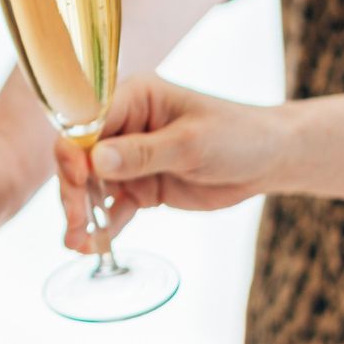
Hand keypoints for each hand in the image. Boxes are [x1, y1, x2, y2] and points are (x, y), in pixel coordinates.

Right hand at [54, 75, 284, 251]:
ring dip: (81, 213)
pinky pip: (112, 206)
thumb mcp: (191, 143)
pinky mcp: (139, 186)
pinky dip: (102, 226)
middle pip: (80, 157)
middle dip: (73, 190)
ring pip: (90, 186)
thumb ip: (142, 153)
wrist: (270, 160)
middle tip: (76, 222)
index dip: (74, 150)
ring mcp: (129, 158)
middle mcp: (123, 125)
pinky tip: (92, 246)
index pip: (87, 121)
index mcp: (133, 97)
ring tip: (76, 243)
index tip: (76, 180)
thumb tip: (93, 160)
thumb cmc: (238, 136)